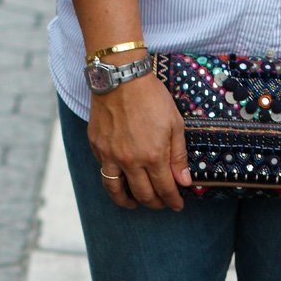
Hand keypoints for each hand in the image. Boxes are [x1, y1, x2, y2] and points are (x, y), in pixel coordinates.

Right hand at [88, 71, 191, 210]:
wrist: (120, 76)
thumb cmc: (150, 96)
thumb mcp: (174, 123)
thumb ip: (178, 156)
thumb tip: (183, 181)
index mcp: (153, 156)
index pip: (165, 189)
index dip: (172, 200)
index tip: (177, 205)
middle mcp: (130, 161)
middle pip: (143, 194)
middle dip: (155, 203)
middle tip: (161, 203)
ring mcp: (111, 155)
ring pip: (117, 191)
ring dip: (128, 202)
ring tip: (135, 204)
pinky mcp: (97, 147)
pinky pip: (105, 171)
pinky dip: (114, 180)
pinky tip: (121, 179)